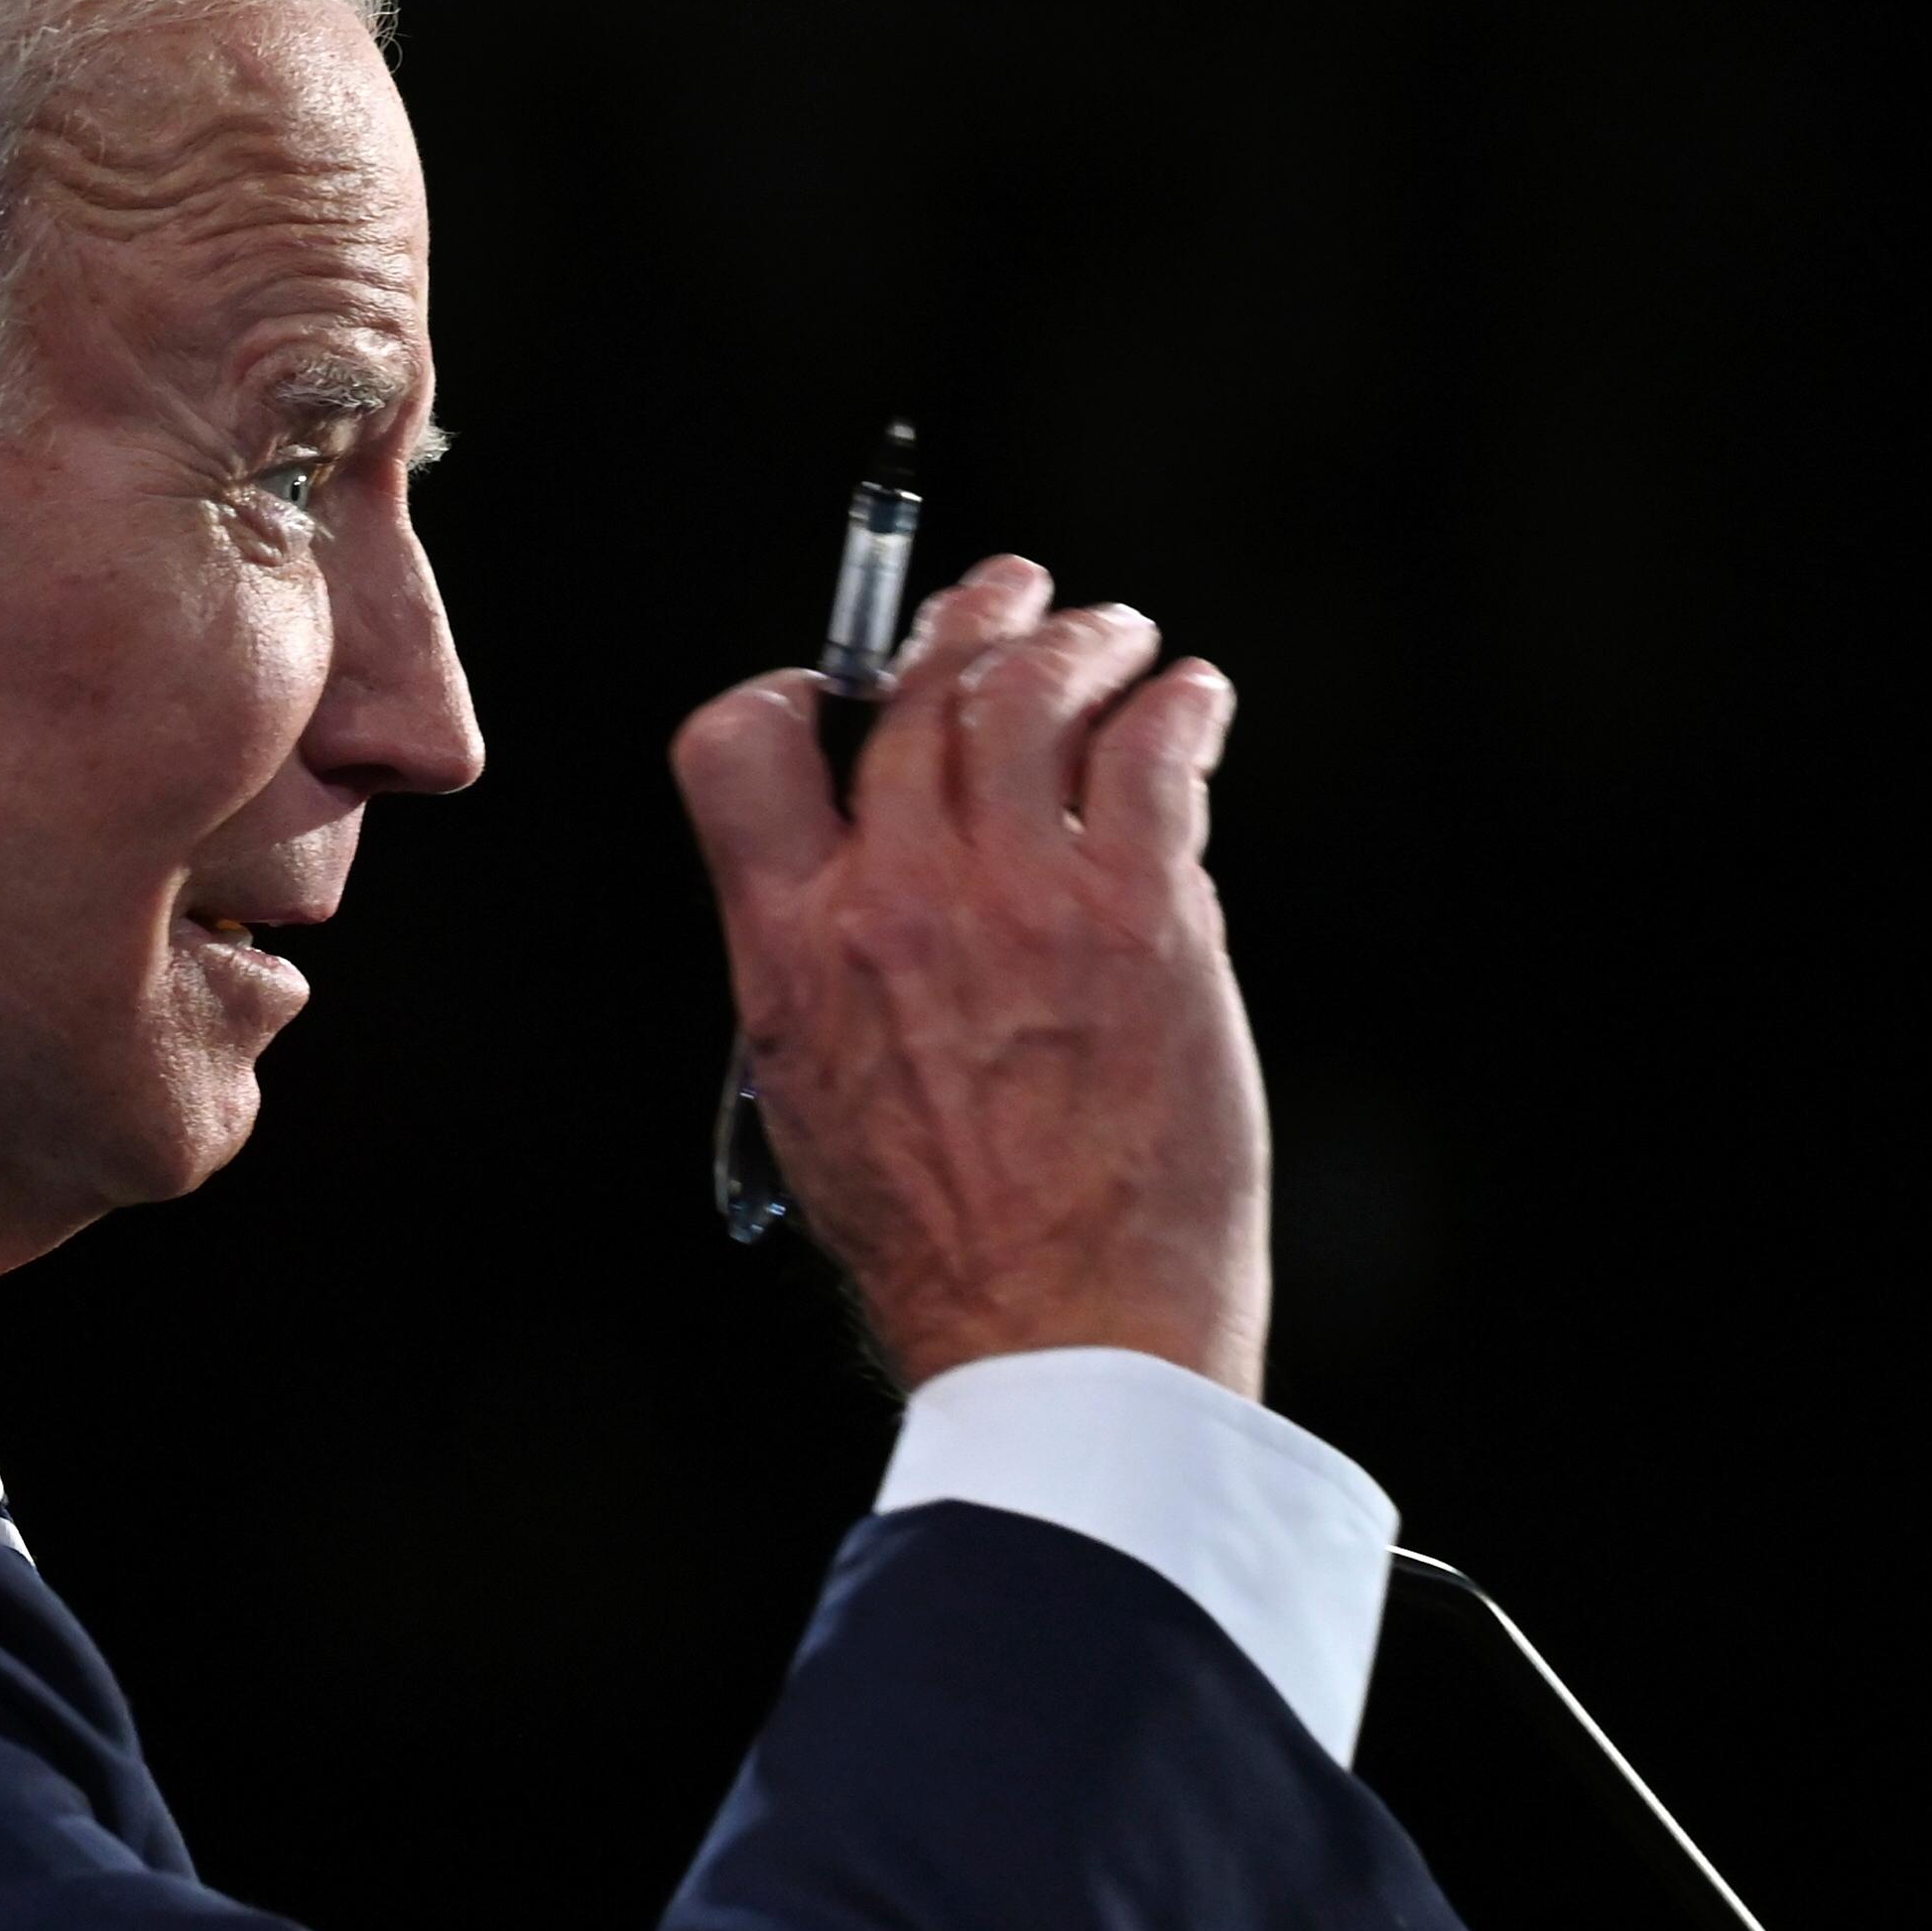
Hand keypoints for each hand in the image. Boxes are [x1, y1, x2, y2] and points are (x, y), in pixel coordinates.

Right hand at [670, 556, 1268, 1396]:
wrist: (1064, 1334)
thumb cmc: (945, 1245)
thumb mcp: (811, 1093)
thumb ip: (819, 961)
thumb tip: (869, 861)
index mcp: (790, 948)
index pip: (741, 743)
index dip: (797, 690)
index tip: (846, 685)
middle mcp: (894, 903)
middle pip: (915, 691)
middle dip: (967, 618)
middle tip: (1011, 597)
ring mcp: (1023, 901)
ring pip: (1032, 690)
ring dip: (1077, 639)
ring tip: (1113, 637)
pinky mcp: (1145, 918)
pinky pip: (1154, 753)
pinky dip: (1176, 704)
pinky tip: (1189, 702)